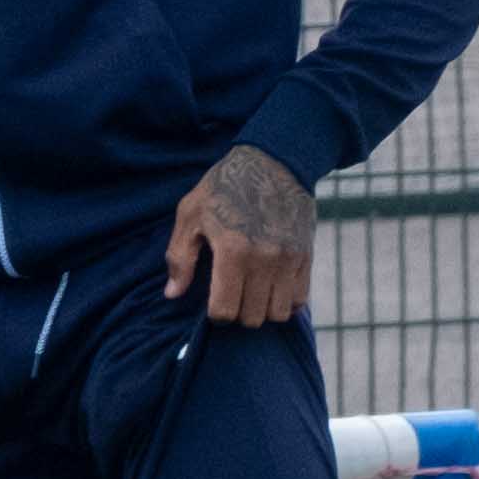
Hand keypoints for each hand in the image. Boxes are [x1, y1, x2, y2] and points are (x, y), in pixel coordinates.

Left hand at [163, 150, 316, 328]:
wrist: (273, 161)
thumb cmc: (224, 187)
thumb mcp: (190, 213)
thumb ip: (179, 257)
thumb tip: (172, 294)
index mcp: (233, 251)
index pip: (225, 311)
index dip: (215, 313)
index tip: (213, 299)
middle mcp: (264, 260)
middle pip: (252, 318)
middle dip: (238, 312)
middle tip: (232, 294)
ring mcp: (289, 260)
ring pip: (278, 314)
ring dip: (263, 310)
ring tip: (253, 293)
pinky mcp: (306, 256)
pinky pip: (300, 299)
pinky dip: (285, 300)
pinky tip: (272, 286)